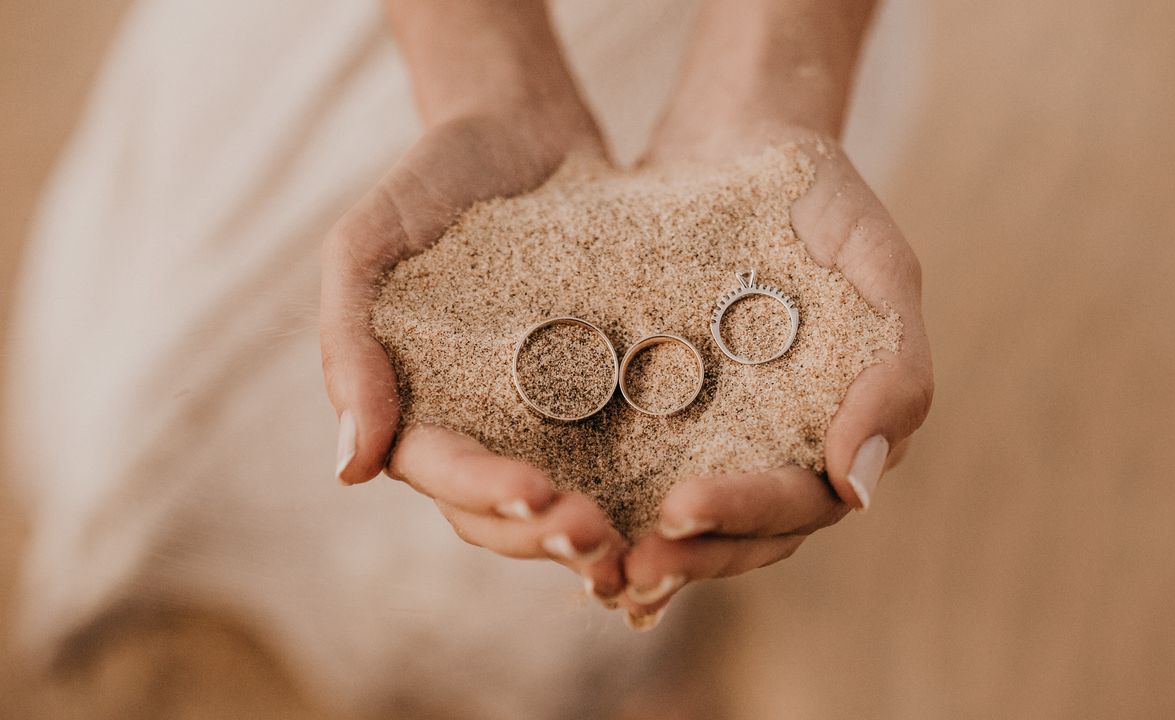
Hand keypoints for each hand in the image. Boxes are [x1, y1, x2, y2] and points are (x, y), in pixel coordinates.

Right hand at [320, 95, 631, 596]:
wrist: (518, 127)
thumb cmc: (427, 180)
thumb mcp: (366, 246)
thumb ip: (348, 346)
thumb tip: (350, 470)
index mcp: (414, 405)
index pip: (443, 472)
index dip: (487, 494)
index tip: (537, 498)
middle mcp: (479, 423)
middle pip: (502, 510)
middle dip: (546, 535)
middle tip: (600, 544)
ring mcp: (541, 413)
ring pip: (562, 497)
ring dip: (593, 532)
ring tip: (637, 548)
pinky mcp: (602, 389)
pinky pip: (618, 449)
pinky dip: (640, 486)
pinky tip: (679, 505)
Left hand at [616, 123, 932, 624]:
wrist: (741, 138)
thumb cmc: (824, 199)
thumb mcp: (879, 268)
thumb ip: (894, 373)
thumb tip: (859, 490)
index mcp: (840, 430)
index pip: (801, 503)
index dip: (745, 516)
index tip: (682, 510)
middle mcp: (779, 446)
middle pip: (740, 535)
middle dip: (685, 558)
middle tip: (625, 572)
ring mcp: (718, 433)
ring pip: (685, 520)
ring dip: (642, 551)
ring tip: (588, 566)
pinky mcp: (658, 409)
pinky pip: (632, 469)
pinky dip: (605, 502)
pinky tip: (556, 518)